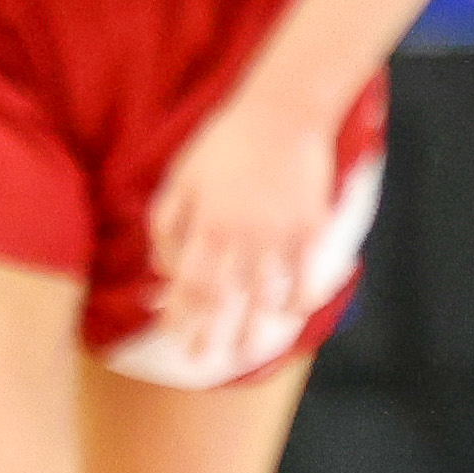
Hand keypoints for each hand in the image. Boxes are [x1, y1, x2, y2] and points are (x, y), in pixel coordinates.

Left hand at [148, 92, 335, 350]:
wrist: (282, 112)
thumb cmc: (225, 141)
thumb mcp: (181, 175)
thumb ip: (168, 222)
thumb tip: (164, 264)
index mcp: (206, 224)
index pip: (188, 281)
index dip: (178, 310)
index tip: (170, 331)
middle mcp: (241, 237)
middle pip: (223, 297)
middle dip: (210, 331)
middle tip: (201, 360)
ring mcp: (278, 235)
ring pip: (263, 293)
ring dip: (254, 327)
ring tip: (246, 353)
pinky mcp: (309, 228)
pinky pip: (305, 272)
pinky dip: (300, 296)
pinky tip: (292, 313)